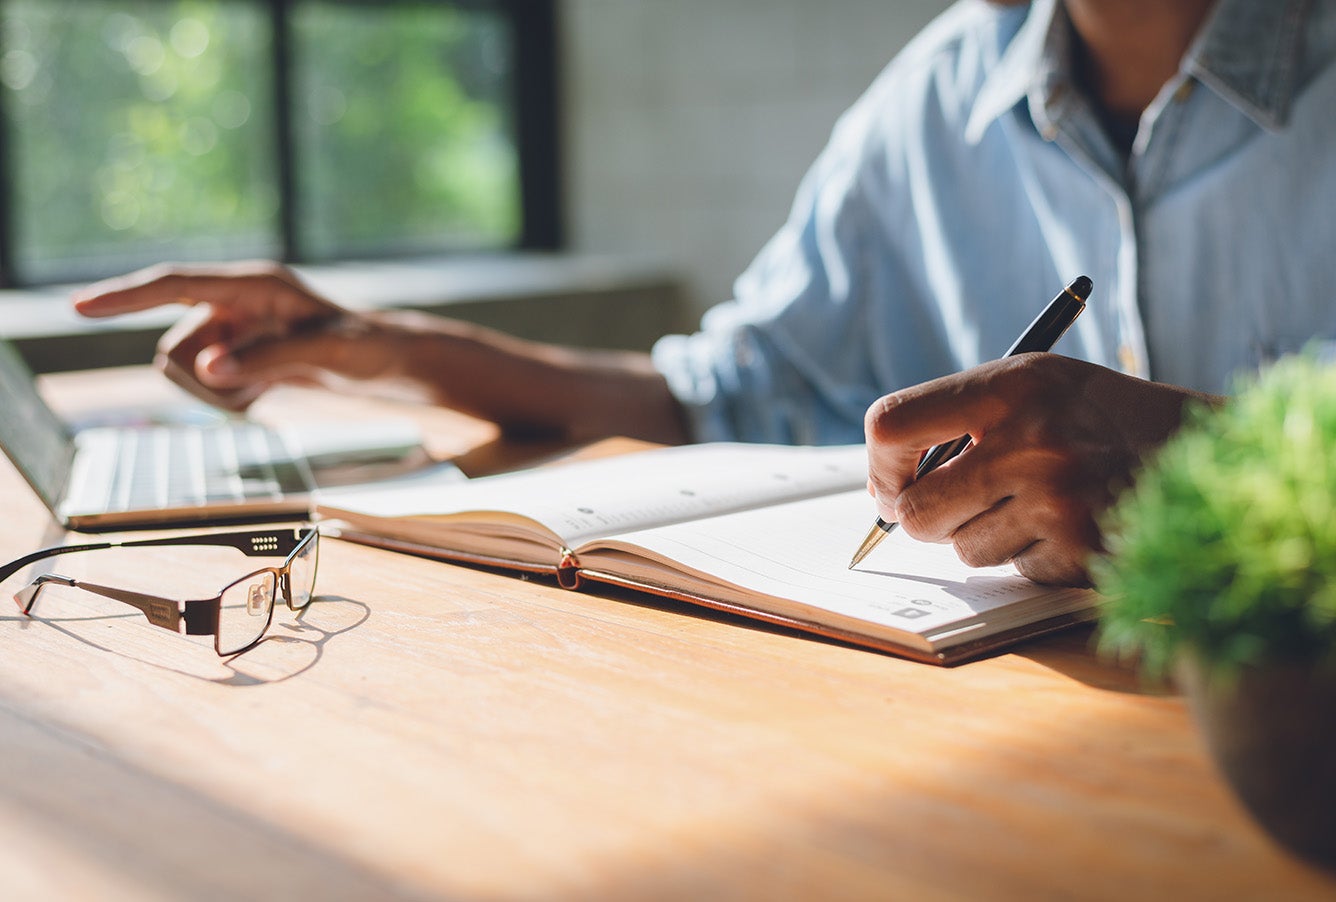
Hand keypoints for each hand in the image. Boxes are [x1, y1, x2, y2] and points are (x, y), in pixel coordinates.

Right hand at [73, 261, 389, 410]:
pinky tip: (270, 390)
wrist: (387, 362)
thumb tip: (209, 370)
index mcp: (252, 284)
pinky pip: (208, 388)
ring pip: (187, 372)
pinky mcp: (236, 356)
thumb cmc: (366, 347)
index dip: (124, 295)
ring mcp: (232, 330)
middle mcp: (234, 302)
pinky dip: (234, 399)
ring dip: (222, 392)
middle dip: (206, 378)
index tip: (79, 306)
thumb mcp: (325, 354)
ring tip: (271, 385)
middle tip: (259, 383)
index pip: (174, 285)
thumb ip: (266, 360)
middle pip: (175, 348)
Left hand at [863, 354, 1215, 585]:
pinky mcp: (1083, 551)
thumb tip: (883, 490)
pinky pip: (1014, 571)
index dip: (879, 465)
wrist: (1202, 454)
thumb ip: (954, 421)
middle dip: (925, 518)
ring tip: (1037, 503)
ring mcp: (1060, 500)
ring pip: (963, 549)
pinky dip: (1031, 556)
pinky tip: (1069, 524)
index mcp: (1010, 386)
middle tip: (957, 506)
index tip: (890, 483)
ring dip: (986, 537)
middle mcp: (1032, 440)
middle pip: (916, 510)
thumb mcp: (1032, 386)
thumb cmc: (1095, 419)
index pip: (891, 426)